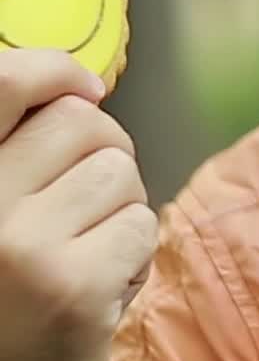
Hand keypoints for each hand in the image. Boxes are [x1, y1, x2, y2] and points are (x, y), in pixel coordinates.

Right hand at [0, 50, 156, 360]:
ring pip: (122, 175)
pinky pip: (142, 226)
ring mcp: (21, 244)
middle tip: (83, 210)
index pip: (4, 81)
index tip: (85, 87)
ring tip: (81, 257)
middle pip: (86, 126)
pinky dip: (133, 255)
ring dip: (120, 211)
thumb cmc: (3, 291)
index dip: (55, 70)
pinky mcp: (74, 285)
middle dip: (104, 157)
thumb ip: (17, 150)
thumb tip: (85, 86)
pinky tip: (96, 290)